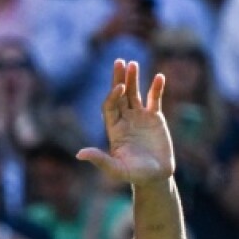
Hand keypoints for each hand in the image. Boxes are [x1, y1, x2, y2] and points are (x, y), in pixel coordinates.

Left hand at [77, 60, 174, 184]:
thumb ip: (100, 160)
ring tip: (132, 64)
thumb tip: (79, 154)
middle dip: (118, 79)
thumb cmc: (134, 175)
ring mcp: (140, 117)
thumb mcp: (116, 169)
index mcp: (114, 128)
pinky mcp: (155, 118)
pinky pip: (154, 99)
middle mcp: (125, 119)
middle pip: (120, 95)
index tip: (119, 88)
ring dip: (133, 79)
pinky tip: (159, 76)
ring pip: (134, 93)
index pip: (110, 106)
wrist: (156, 177)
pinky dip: (156, 88)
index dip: (113, 96)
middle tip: (118, 61)